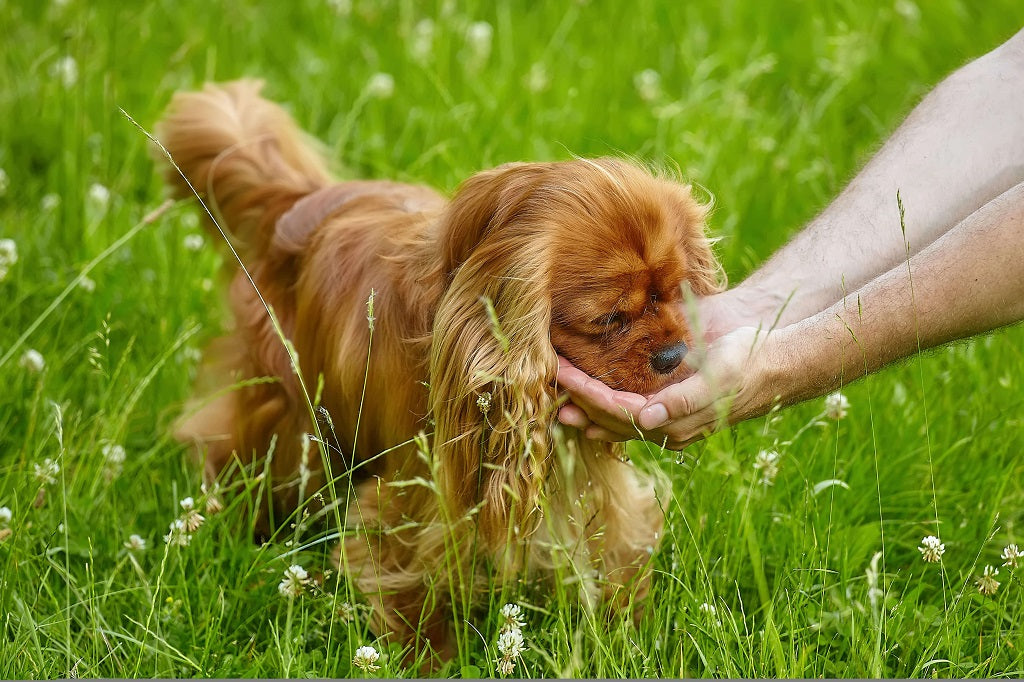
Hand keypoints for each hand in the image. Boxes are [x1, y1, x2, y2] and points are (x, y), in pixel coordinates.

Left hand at [558, 325, 782, 448]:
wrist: (775, 354)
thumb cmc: (748, 365)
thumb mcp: (719, 381)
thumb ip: (683, 403)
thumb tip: (646, 422)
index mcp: (674, 424)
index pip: (616, 412)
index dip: (585, 394)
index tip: (560, 374)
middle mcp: (663, 424)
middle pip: (606, 419)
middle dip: (574, 403)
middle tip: (541, 383)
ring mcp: (663, 414)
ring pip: (611, 417)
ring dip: (581, 405)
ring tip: (550, 393)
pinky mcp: (665, 397)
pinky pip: (625, 404)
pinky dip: (600, 395)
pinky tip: (580, 389)